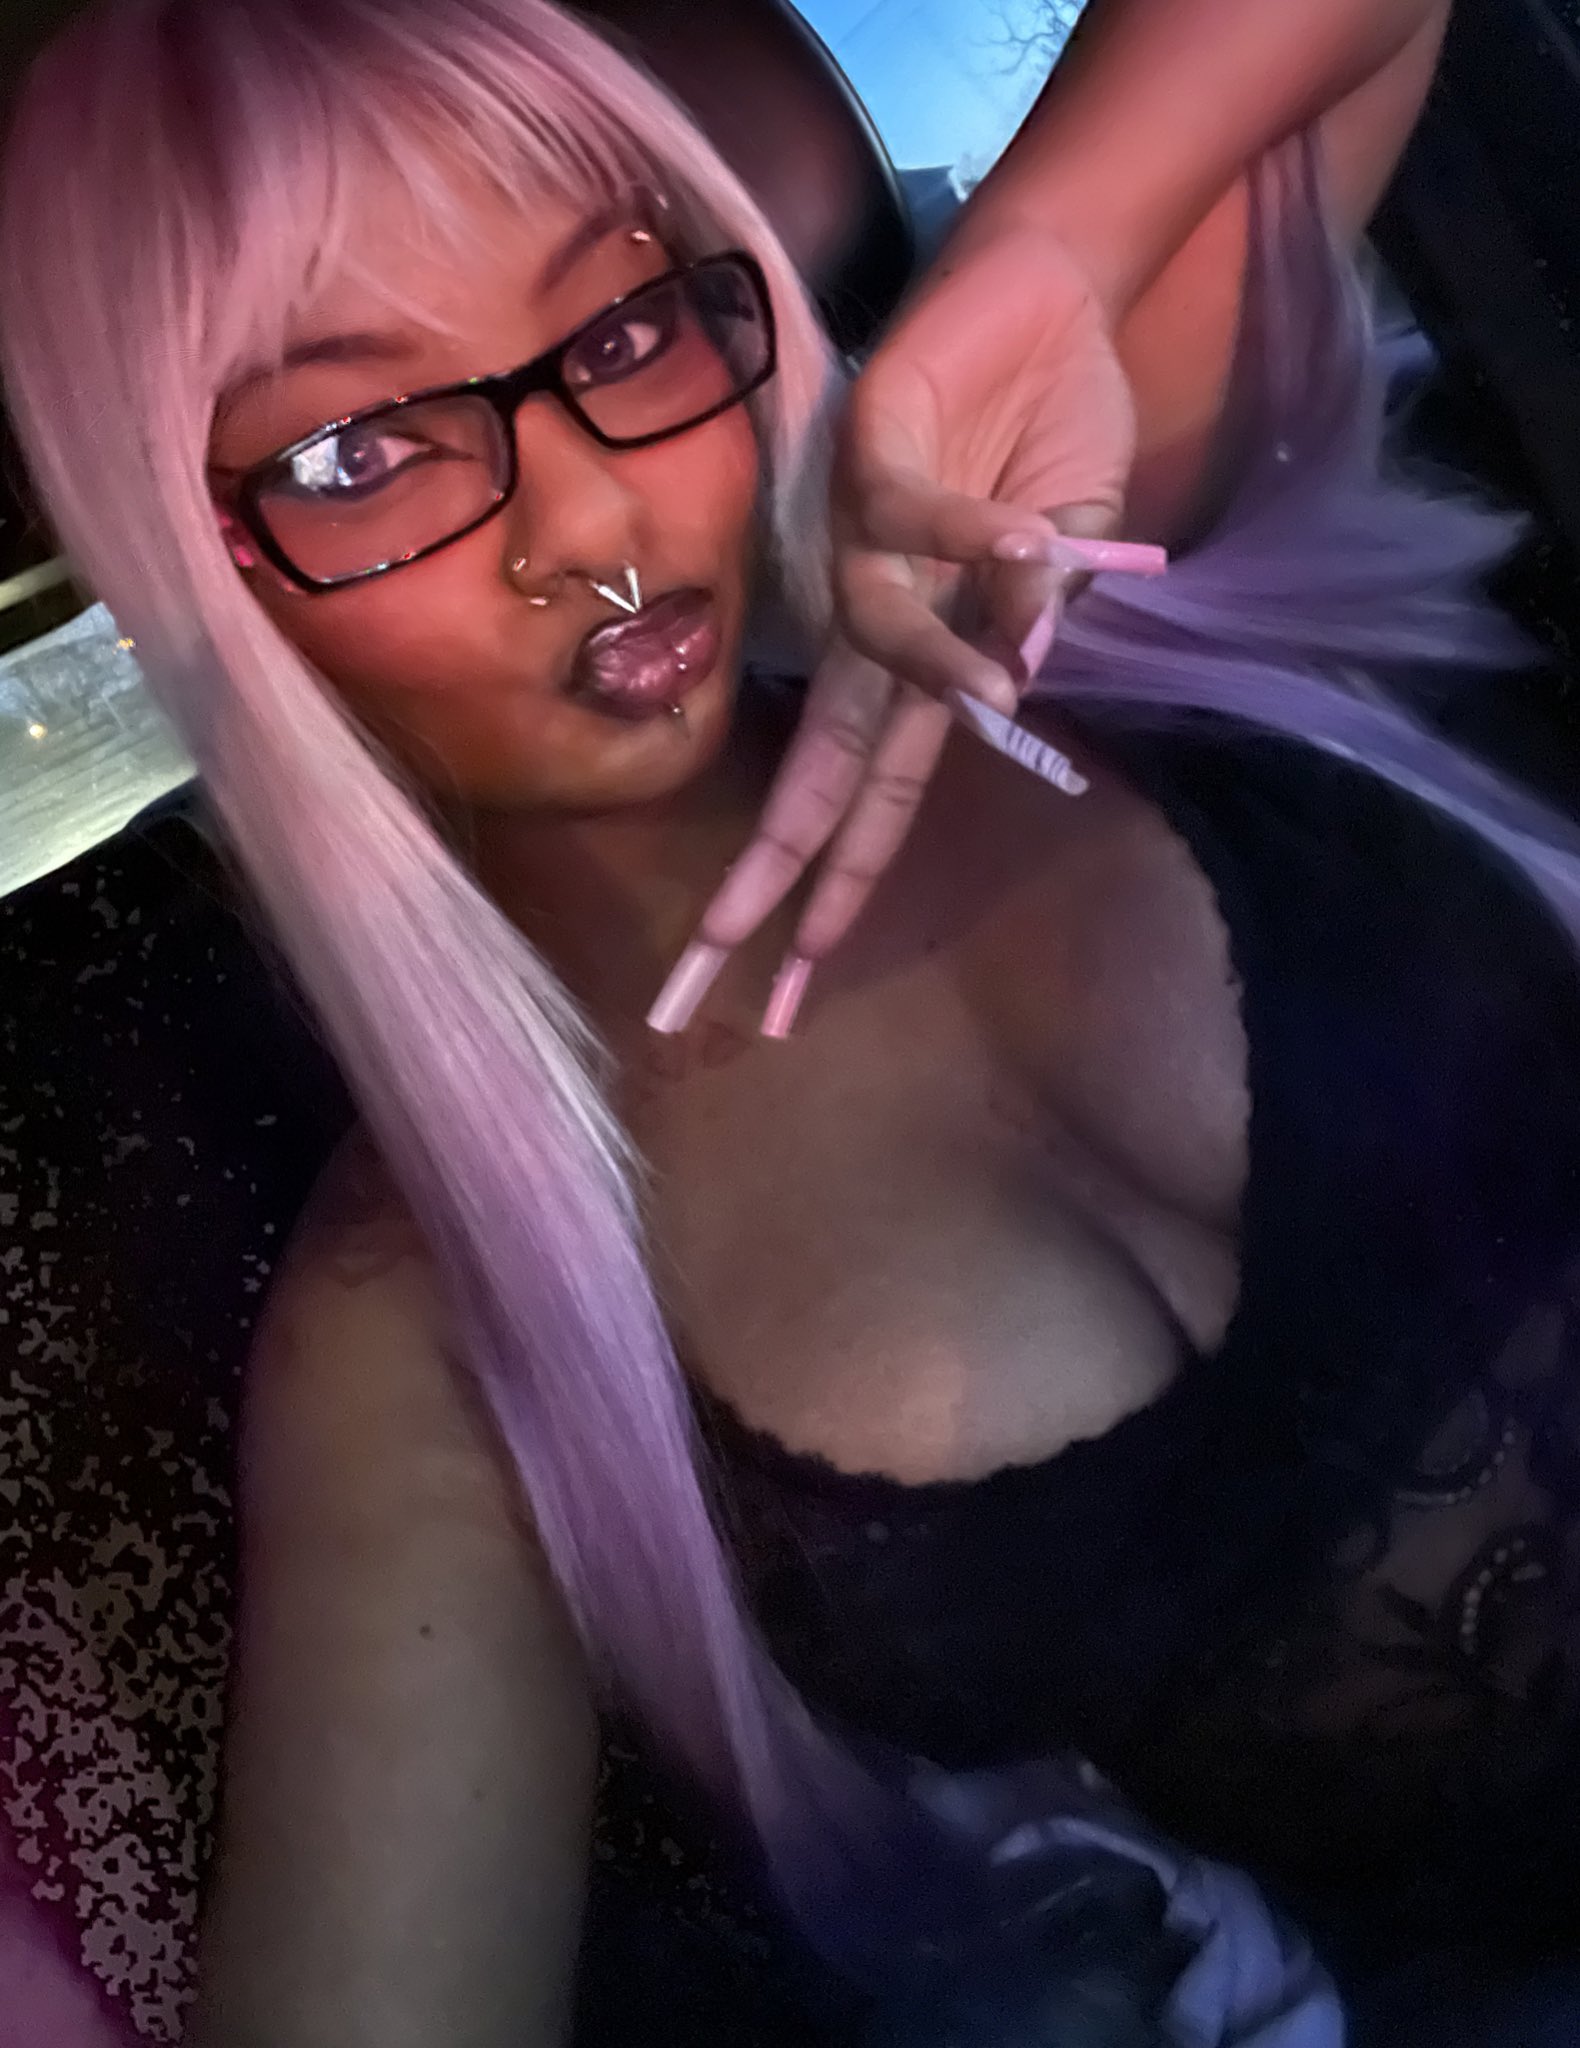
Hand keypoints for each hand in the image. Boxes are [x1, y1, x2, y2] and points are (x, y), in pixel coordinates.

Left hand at [648, 221, 1147, 1038]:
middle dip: (760, 890)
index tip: (784, 1003)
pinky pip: (920, 528)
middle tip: (692, 992)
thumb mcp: (1067, 574)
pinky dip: (984, 544)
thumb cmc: (1053, 447)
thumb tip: (1011, 695)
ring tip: (1001, 682)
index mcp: (918, 676)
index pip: (861, 816)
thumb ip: (1033, 635)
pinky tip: (1033, 544)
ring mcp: (865, 554)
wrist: (1050, 305)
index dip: (825, 905)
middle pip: (811, 786)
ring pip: (873, 659)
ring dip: (943, 675)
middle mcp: (874, 633)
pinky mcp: (873, 464)